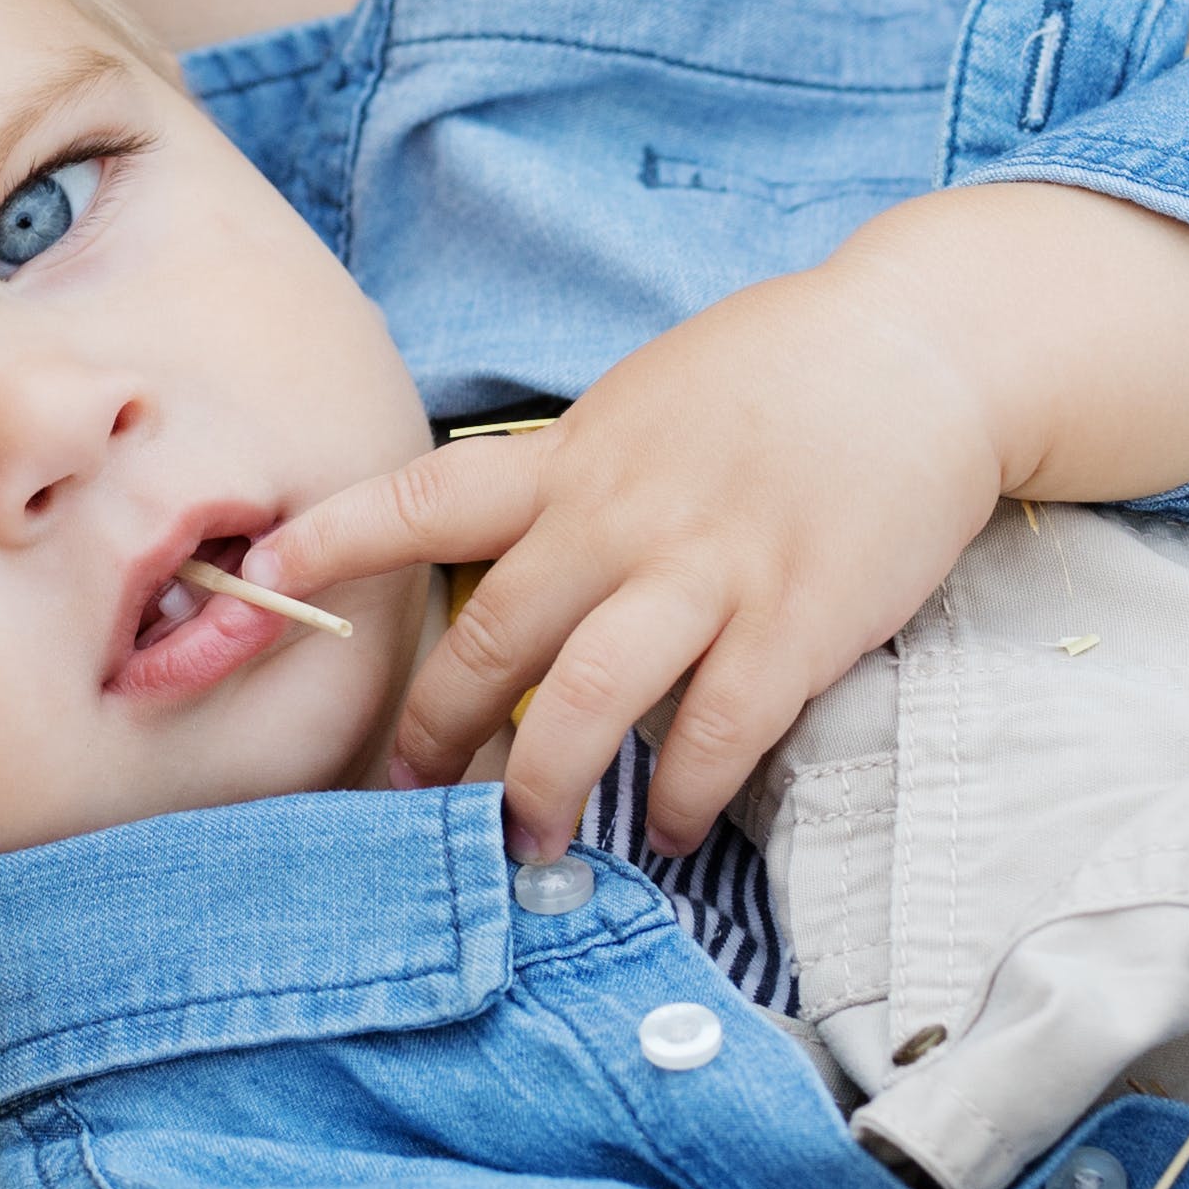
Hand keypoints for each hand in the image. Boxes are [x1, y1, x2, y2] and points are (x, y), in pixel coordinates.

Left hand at [261, 253, 1017, 861]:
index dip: (336, 540)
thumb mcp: (650, 401)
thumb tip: (513, 552)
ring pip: (588, 699)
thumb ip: (579, 478)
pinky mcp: (798, 620)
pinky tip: (670, 827)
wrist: (925, 348)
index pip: (428, 496)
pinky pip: (717, 731)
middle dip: (436, 728)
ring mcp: (711, 568)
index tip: (262, 577)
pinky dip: (682, 794)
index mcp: (577, 456)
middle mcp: (624, 513)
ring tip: (526, 840)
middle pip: (494, 634)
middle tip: (405, 792)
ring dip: (543, 785)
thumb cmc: (783, 377)